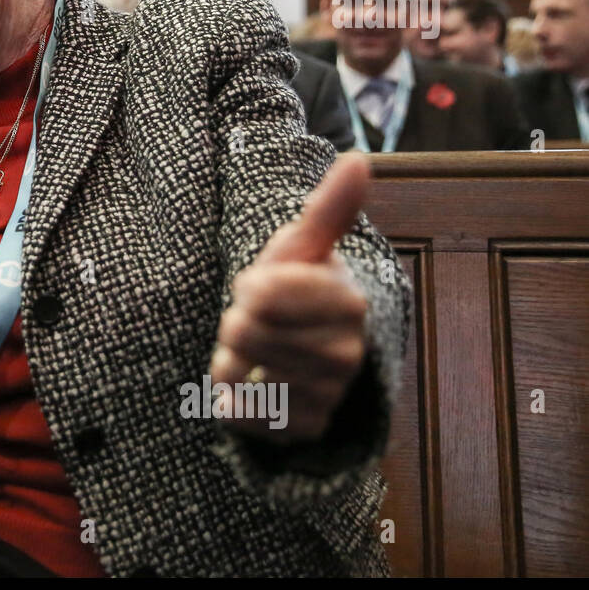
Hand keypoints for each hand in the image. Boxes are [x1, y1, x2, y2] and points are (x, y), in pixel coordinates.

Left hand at [211, 153, 371, 443]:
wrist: (307, 355)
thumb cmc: (299, 291)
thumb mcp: (304, 247)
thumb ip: (329, 208)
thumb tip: (359, 159)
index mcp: (348, 303)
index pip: (262, 292)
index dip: (250, 285)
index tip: (262, 284)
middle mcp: (345, 354)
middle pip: (243, 330)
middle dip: (238, 321)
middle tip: (257, 322)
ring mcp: (325, 396)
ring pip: (237, 369)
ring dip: (231, 357)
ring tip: (256, 351)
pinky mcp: (299, 430)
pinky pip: (236, 411)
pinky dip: (230, 396)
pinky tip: (253, 383)